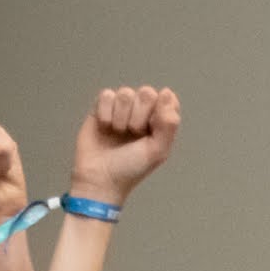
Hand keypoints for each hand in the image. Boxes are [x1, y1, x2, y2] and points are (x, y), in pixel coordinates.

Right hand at [73, 83, 179, 202]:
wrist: (100, 178)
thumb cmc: (130, 168)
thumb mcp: (158, 151)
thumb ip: (169, 123)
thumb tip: (166, 92)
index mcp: (159, 120)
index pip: (167, 98)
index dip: (160, 112)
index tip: (152, 131)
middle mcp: (141, 110)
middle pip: (146, 93)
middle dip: (139, 117)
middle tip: (133, 135)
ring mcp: (122, 108)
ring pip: (125, 93)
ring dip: (121, 118)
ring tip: (118, 134)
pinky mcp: (102, 107)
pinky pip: (107, 95)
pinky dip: (105, 114)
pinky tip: (105, 128)